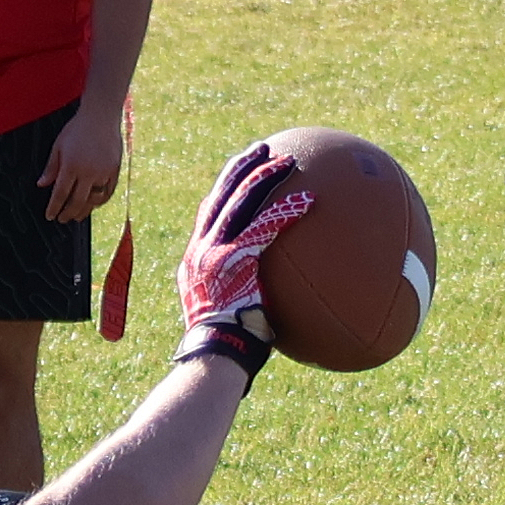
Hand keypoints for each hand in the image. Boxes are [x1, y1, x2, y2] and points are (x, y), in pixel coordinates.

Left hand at [39, 101, 124, 224]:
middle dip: (68, 213)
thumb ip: (51, 167)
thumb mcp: (58, 145)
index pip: (61, 194)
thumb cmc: (77, 129)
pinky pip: (108, 192)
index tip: (50, 216)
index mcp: (71, 166)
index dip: (54, 207)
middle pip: (77, 201)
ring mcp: (103, 172)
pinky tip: (93, 205)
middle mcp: (88, 172)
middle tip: (62, 220)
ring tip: (77, 217)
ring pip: (93, 200)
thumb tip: (41, 185)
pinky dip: (100, 201)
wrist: (101, 117)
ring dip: (84, 211)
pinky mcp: (115, 171)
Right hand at [174, 136, 312, 372]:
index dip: (223, 187)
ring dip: (265, 176)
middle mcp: (201, 248)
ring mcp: (216, 251)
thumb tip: (264, 304)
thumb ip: (238, 298)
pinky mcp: (236, 259)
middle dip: (242, 167)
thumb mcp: (221, 317)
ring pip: (240, 200)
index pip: (207, 212)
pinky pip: (266, 227)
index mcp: (195, 258)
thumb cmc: (223, 346)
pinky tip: (310, 200)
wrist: (213, 354)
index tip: (239, 171)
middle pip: (221, 194)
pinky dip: (287, 211)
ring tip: (287, 160)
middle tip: (263, 149)